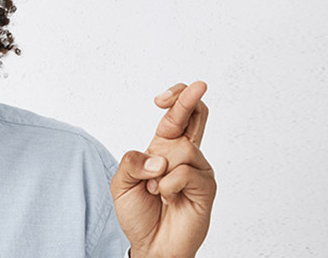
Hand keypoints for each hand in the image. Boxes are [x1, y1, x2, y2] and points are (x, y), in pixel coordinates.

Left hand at [111, 81, 215, 257]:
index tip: (161, 98)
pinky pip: (185, 172)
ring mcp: (199, 170)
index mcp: (164, 148)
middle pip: (196, 115)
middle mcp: (185, 155)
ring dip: (161, 170)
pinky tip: (167, 198)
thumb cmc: (138, 214)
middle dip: (191, 97)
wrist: (151, 245)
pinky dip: (168, 186)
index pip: (178, 115)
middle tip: (199, 85)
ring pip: (183, 148)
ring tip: (157, 190)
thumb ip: (131, 162)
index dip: (177, 98)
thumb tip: (158, 158)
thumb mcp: (121, 184)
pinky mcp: (207, 187)